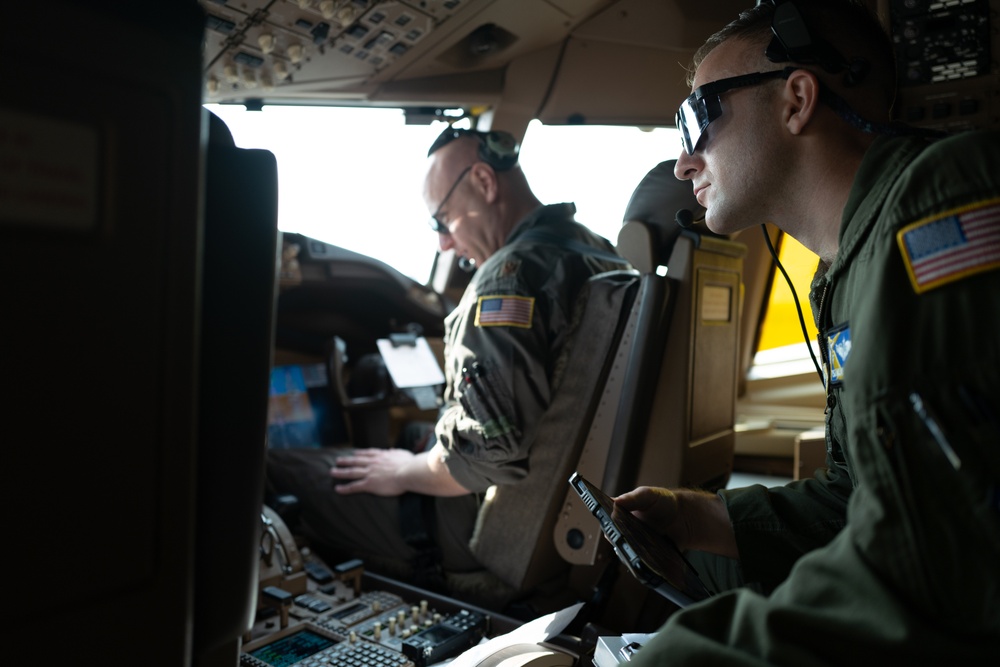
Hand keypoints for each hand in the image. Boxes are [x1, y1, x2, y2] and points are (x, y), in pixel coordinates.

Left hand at [329, 448, 414, 495]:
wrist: (408, 472)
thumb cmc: (410, 464)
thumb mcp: (403, 454)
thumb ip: (396, 452)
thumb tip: (392, 450)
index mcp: (382, 456)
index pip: (367, 453)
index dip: (359, 453)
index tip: (353, 453)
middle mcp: (373, 463)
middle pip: (356, 461)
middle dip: (346, 461)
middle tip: (337, 460)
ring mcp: (370, 473)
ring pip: (351, 472)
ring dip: (341, 472)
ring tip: (332, 472)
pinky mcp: (369, 484)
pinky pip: (354, 486)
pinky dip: (345, 488)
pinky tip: (337, 489)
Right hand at [614, 486, 737, 557]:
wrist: (685, 517)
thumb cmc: (664, 502)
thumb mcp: (647, 495)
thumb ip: (632, 498)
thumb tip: (615, 502)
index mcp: (621, 515)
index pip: (607, 521)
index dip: (606, 525)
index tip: (609, 526)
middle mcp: (625, 531)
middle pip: (614, 540)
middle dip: (617, 540)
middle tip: (622, 539)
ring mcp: (636, 545)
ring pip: (626, 554)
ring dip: (629, 554)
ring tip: (635, 550)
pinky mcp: (647, 556)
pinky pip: (641, 563)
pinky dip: (642, 563)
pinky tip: (647, 559)